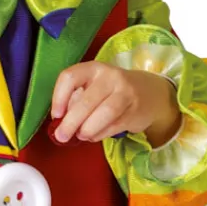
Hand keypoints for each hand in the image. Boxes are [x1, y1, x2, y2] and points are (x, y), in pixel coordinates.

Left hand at [50, 63, 180, 146]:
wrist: (150, 93)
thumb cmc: (112, 91)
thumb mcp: (94, 86)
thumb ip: (77, 99)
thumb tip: (61, 120)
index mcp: (94, 69)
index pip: (70, 77)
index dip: (59, 97)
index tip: (56, 115)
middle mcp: (110, 77)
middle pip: (86, 101)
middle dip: (71, 122)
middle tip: (62, 136)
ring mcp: (125, 93)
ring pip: (104, 113)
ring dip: (88, 129)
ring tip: (81, 136)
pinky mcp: (135, 110)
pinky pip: (114, 125)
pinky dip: (100, 134)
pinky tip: (94, 136)